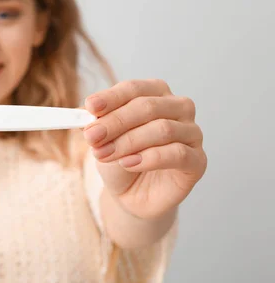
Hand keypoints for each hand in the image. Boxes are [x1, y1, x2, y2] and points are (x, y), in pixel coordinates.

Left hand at [83, 79, 206, 219]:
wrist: (132, 193)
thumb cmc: (120, 158)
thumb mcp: (102, 138)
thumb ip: (96, 124)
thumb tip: (86, 114)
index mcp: (156, 93)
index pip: (134, 89)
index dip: (111, 97)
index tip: (90, 107)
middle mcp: (179, 108)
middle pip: (148, 107)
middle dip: (115, 122)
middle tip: (92, 136)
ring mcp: (192, 133)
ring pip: (162, 129)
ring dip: (127, 142)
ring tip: (104, 154)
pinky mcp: (198, 161)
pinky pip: (177, 153)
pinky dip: (149, 158)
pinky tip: (128, 164)